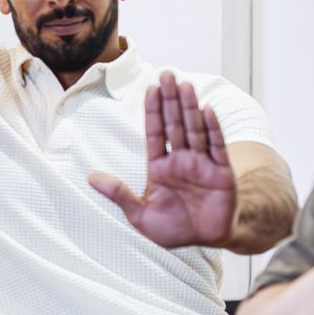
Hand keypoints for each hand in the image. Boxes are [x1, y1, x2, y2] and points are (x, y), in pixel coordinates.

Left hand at [90, 72, 243, 248]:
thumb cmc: (173, 229)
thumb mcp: (140, 215)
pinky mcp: (221, 172)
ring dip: (190, 107)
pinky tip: (206, 110)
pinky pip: (216, 146)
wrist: (206, 241)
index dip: (152, 110)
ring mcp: (202, 164)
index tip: (150, 87)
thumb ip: (119, 195)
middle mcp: (181, 160)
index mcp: (160, 167)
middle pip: (174, 124)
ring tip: (184, 85)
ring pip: (195, 129)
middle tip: (167, 73)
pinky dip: (212, 129)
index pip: (155, 132)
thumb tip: (91, 177)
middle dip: (170, 100)